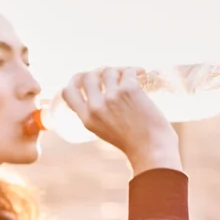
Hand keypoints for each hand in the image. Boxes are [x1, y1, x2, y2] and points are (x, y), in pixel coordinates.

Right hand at [62, 67, 181, 172]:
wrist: (152, 148)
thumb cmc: (133, 141)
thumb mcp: (104, 130)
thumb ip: (97, 113)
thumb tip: (99, 88)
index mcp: (87, 119)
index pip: (67, 92)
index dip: (75, 81)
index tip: (85, 78)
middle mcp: (96, 107)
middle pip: (88, 76)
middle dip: (100, 73)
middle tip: (113, 76)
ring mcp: (112, 97)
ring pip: (108, 71)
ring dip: (120, 72)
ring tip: (130, 78)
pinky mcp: (129, 90)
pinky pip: (128, 71)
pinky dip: (136, 71)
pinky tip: (142, 75)